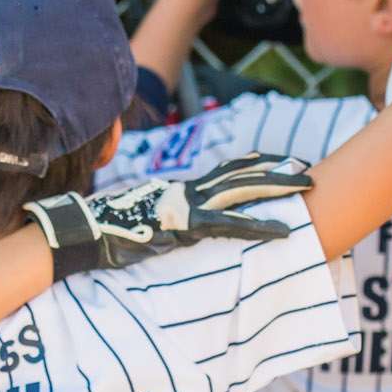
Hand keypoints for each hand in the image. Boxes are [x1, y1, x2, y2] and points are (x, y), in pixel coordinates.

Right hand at [23, 153, 313, 279]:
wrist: (84, 231)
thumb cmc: (105, 230)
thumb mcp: (140, 217)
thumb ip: (161, 215)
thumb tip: (168, 222)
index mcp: (180, 189)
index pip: (224, 170)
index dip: (253, 163)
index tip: (277, 159)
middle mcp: (188, 190)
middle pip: (241, 174)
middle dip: (276, 171)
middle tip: (306, 168)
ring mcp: (189, 205)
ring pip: (243, 191)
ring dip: (278, 189)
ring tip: (308, 186)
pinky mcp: (187, 225)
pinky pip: (231, 225)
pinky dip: (260, 227)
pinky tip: (285, 231)